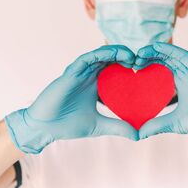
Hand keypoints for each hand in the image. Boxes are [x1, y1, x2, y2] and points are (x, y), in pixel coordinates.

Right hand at [4, 45, 138, 153]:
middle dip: (125, 56)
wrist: (45, 128)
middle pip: (110, 58)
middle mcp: (88, 75)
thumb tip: (138, 135)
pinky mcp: (70, 72)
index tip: (143, 70)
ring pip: (100, 55)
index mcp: (96, 84)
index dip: (128, 66)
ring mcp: (79, 72)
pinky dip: (99, 54)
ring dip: (115, 52)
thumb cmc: (68, 125)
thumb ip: (118, 127)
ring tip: (130, 55)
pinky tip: (111, 54)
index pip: (114, 69)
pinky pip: (86, 58)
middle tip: (140, 60)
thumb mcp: (99, 125)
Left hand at [134, 42, 187, 147]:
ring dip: (155, 51)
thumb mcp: (175, 123)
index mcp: (178, 82)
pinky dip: (169, 49)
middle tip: (132, 60)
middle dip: (147, 56)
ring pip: (170, 54)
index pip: (158, 67)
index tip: (131, 69)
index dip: (145, 65)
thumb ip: (157, 125)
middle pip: (162, 58)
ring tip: (140, 53)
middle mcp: (183, 73)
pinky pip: (182, 55)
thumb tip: (138, 134)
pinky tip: (156, 47)